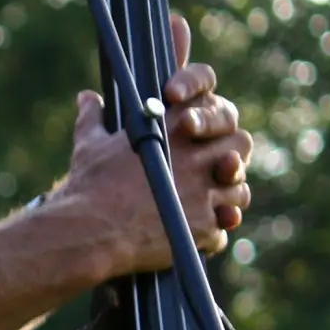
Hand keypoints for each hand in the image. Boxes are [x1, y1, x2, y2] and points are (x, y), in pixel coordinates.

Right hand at [58, 13, 251, 276]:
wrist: (91, 230)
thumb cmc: (89, 184)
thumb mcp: (89, 143)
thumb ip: (94, 116)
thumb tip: (87, 97)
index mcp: (171, 128)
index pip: (213, 106)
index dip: (211, 116)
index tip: (195, 129)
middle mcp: (196, 157)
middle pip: (242, 143)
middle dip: (230, 154)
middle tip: (211, 167)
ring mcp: (205, 193)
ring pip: (240, 190)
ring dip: (224, 198)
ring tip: (200, 204)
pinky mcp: (206, 227)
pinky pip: (223, 229)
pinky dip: (208, 233)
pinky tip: (189, 232)